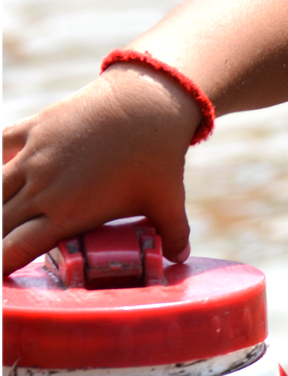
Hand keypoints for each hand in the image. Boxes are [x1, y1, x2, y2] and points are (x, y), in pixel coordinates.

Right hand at [3, 64, 201, 275]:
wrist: (149, 101)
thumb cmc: (157, 155)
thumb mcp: (168, 199)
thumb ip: (173, 232)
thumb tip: (181, 257)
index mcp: (67, 214)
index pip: (12, 250)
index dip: (0, 265)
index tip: (0, 274)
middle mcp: (42, 189)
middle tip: (5, 242)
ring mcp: (33, 157)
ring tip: (4, 214)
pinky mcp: (32, 129)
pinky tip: (3, 172)